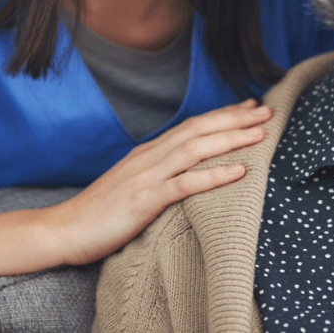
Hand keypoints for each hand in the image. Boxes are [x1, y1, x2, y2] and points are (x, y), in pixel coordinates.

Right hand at [46, 98, 272, 265]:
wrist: (66, 228)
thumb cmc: (102, 210)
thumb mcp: (135, 182)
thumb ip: (160, 171)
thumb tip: (187, 168)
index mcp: (150, 151)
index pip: (193, 124)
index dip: (224, 114)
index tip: (250, 105)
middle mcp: (152, 156)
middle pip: (200, 128)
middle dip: (236, 118)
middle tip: (267, 110)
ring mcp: (148, 176)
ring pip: (197, 149)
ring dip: (231, 138)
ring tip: (260, 134)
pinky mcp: (146, 200)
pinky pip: (186, 184)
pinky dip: (215, 175)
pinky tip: (240, 172)